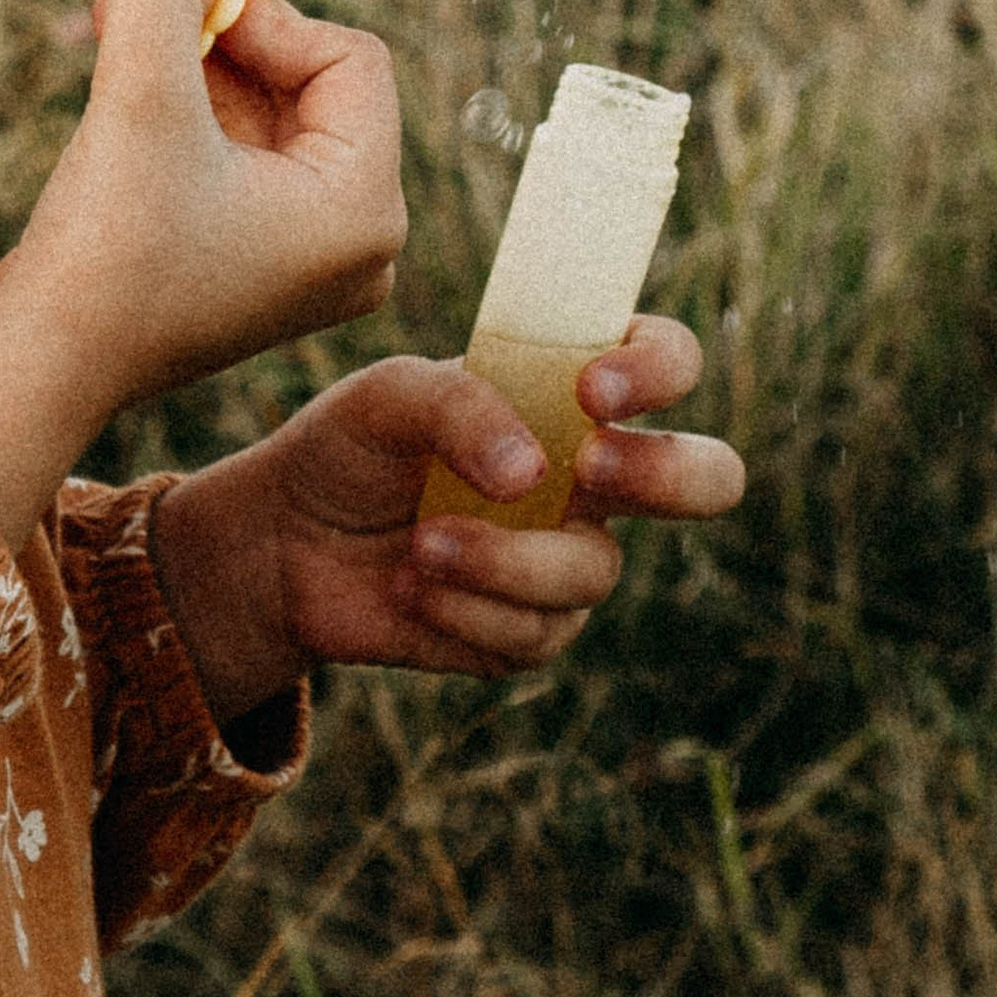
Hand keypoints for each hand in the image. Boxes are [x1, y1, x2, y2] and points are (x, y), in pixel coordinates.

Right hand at [0, 0, 404, 549]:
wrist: (42, 364)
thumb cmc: (107, 244)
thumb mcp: (143, 95)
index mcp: (364, 208)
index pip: (348, 58)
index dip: (266, 12)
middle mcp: (357, 241)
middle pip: (310, 84)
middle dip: (224, 35)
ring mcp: (308, 260)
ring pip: (268, 115)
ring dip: (196, 65)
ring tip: (116, 25)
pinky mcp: (257, 266)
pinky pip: (242, 158)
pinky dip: (189, 112)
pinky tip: (124, 80)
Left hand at [146, 317, 744, 716]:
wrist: (286, 544)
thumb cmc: (352, 447)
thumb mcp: (388, 397)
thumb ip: (459, 405)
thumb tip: (533, 475)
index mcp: (573, 396)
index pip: (668, 362)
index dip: (658, 369)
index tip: (591, 388)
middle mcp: (592, 477)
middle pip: (709, 477)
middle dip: (665, 474)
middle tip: (585, 470)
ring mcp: (569, 556)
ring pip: (594, 571)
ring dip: (503, 559)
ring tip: (422, 544)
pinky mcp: (530, 630)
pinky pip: (534, 634)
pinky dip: (465, 610)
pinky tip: (411, 587)